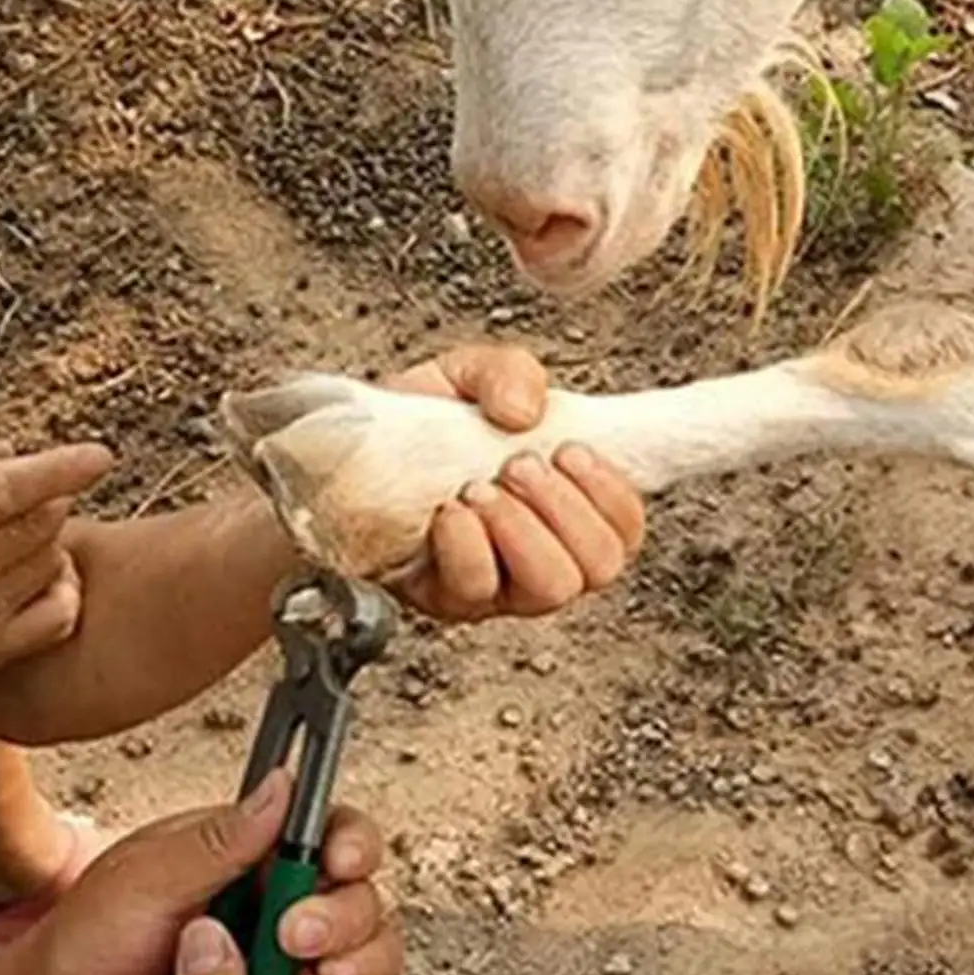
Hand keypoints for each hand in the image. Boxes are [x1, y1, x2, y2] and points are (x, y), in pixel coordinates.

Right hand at [0, 442, 111, 730]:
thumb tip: (9, 452)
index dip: (53, 472)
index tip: (99, 457)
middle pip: (33, 527)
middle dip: (49, 501)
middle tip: (35, 494)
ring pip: (48, 563)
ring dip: (48, 540)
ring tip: (12, 536)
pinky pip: (57, 614)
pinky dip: (60, 586)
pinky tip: (37, 574)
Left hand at [23, 775, 415, 974]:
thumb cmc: (88, 944)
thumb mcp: (144, 880)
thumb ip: (218, 841)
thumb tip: (282, 785)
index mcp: (250, 852)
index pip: (327, 829)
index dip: (348, 844)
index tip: (338, 865)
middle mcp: (280, 899)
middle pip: (358, 892)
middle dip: (345, 915)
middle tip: (298, 941)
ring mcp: (286, 958)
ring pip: (366, 946)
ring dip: (366, 961)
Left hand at [388, 345, 645, 620]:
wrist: (349, 452)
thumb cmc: (422, 425)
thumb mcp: (470, 375)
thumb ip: (510, 373)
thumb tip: (526, 411)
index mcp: (567, 507)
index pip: (625, 529)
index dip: (613, 495)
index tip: (571, 451)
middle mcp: (543, 556)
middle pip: (599, 567)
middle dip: (565, 508)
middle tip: (520, 466)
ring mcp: (500, 587)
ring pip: (552, 588)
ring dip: (523, 530)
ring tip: (482, 489)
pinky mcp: (450, 601)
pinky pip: (479, 590)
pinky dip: (469, 545)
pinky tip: (449, 513)